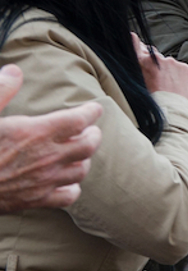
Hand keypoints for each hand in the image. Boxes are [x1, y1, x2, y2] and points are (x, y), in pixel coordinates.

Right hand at [0, 65, 101, 212]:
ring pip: (82, 170)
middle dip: (94, 135)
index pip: (79, 120)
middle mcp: (46, 157)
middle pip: (89, 145)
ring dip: (84, 159)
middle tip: (90, 130)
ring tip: (79, 153)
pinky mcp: (36, 200)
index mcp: (35, 132)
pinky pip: (69, 196)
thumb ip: (1, 90)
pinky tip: (66, 181)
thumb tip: (15, 70)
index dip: (91, 112)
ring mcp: (44, 181)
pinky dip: (73, 188)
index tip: (94, 109)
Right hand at [133, 34, 187, 99]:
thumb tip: (136, 59)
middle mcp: (157, 59)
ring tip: (167, 85)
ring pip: (168, 63)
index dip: (136, 43)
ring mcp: (172, 62)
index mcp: (142, 62)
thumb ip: (137, 68)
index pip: (137, 46)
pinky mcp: (184, 67)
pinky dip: (178, 75)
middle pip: (153, 54)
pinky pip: (180, 69)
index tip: (133, 37)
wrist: (170, 109)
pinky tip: (175, 86)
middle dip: (153, 60)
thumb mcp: (138, 83)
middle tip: (154, 73)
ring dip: (167, 70)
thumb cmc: (151, 100)